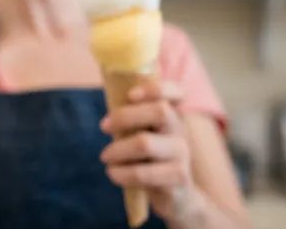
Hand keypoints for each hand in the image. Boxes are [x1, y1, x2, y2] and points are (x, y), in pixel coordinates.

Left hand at [100, 80, 200, 223]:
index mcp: (172, 115)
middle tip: (103, 126)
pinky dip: (122, 173)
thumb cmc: (152, 159)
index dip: (155, 88)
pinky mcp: (178, 178)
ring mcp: (182, 154)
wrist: (178, 196)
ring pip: (145, 143)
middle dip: (125, 116)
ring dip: (118, 149)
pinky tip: (114, 174)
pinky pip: (144, 173)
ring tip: (105, 157)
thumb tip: (106, 116)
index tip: (130, 95)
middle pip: (160, 112)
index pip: (176, 92)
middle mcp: (180, 131)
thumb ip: (131, 122)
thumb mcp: (145, 135)